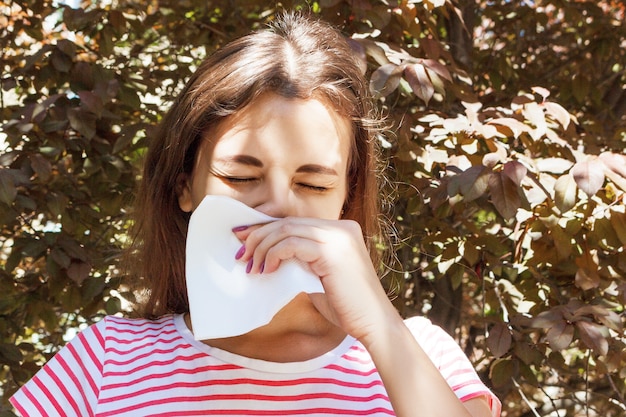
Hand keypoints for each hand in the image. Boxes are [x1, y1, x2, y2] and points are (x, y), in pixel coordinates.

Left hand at [232, 217, 401, 344]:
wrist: (373, 323)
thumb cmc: (346, 306)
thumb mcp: (318, 277)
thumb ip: (300, 261)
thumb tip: (268, 256)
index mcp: (340, 230)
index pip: (295, 222)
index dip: (266, 229)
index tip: (243, 239)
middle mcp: (341, 228)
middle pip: (288, 223)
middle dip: (258, 236)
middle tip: (241, 254)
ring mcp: (338, 237)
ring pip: (287, 230)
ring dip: (262, 247)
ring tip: (251, 266)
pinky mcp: (332, 251)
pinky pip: (292, 244)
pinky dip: (274, 254)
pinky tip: (266, 270)